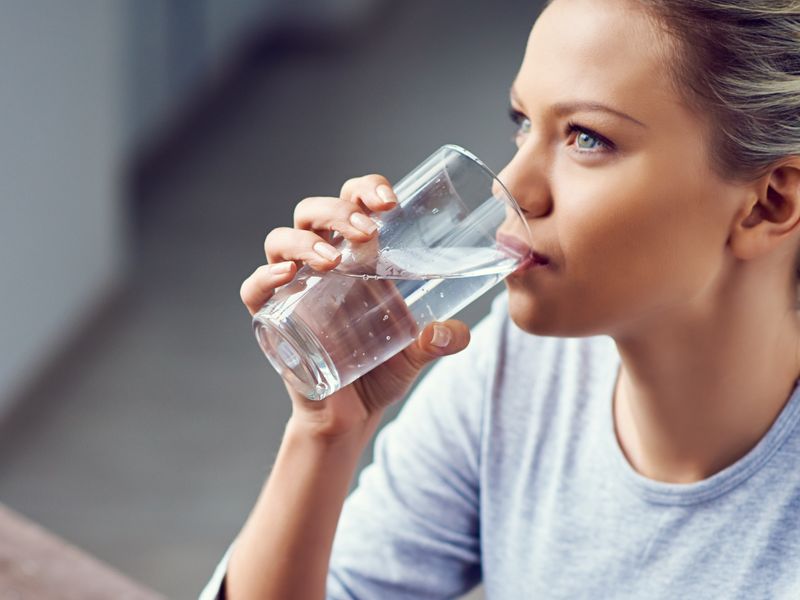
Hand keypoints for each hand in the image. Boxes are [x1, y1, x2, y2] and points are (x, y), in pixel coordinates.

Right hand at [240, 174, 470, 440]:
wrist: (351, 416)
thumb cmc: (381, 370)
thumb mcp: (417, 352)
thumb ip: (440, 340)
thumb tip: (456, 332)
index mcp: (356, 256)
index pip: (352, 203)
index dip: (365, 189)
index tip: (390, 200)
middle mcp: (320, 264)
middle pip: (313, 212)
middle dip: (338, 211)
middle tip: (367, 231)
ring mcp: (293, 289)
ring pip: (280, 240)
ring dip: (305, 240)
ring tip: (332, 258)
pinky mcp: (272, 320)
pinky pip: (254, 290)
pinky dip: (263, 278)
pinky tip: (286, 276)